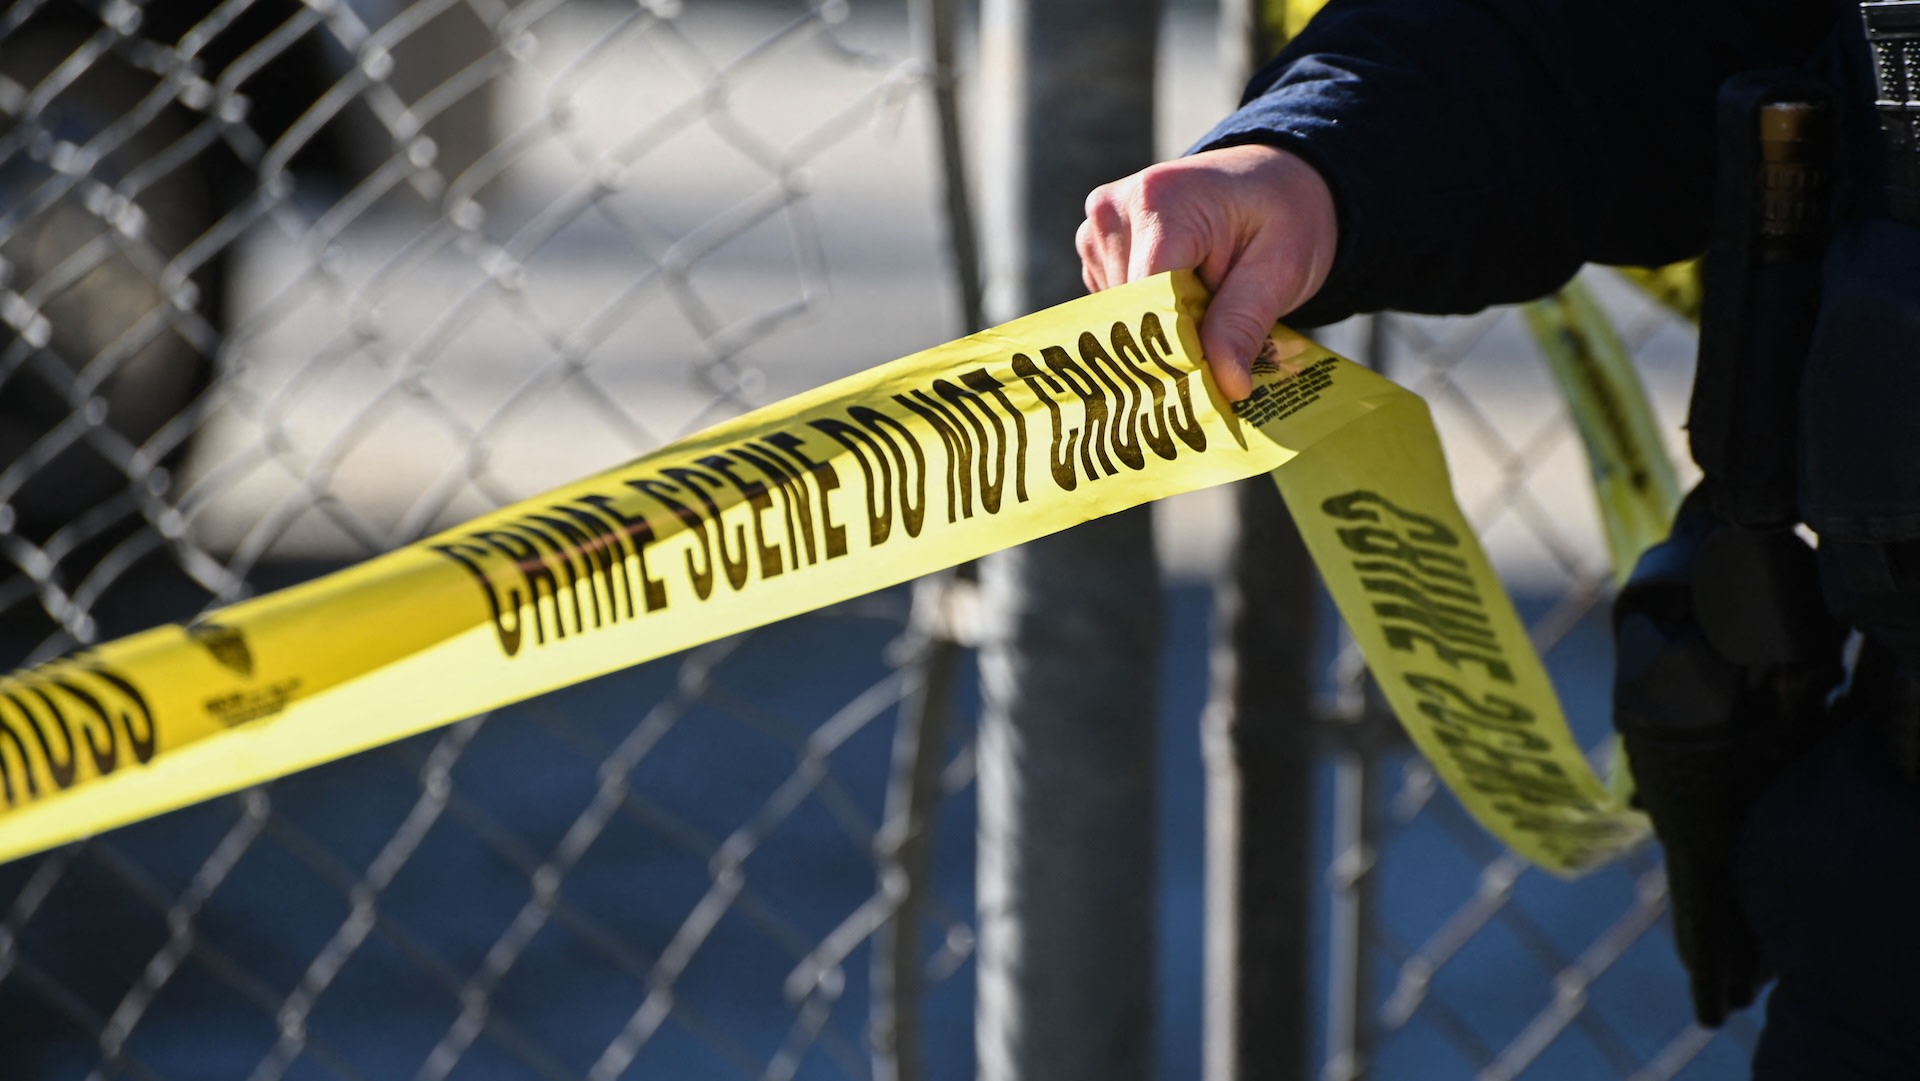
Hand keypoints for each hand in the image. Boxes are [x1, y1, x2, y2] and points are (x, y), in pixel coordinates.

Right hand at [1077, 143, 1337, 399]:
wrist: (1272, 179)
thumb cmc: (1283, 215)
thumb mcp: (1281, 269)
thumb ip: (1244, 325)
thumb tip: (1225, 387)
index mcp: (1160, 202)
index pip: (1146, 301)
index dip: (1171, 354)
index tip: (1203, 397)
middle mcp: (1115, 211)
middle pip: (1126, 314)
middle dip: (1164, 350)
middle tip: (1211, 377)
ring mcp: (1099, 228)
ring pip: (1114, 318)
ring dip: (1156, 334)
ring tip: (1205, 321)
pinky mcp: (1096, 248)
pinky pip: (1112, 308)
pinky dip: (1146, 320)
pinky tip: (1183, 307)